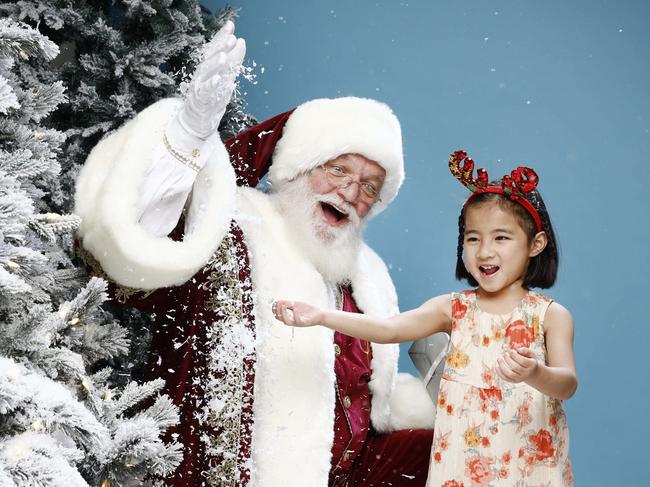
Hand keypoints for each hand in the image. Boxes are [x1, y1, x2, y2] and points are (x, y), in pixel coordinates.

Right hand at [177, 20, 245, 138]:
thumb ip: (233, 59)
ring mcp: (200, 86)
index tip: (231, 26)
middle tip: (231, 39)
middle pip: (210, 58)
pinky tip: (220, 80)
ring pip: (206, 73)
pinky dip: (212, 86)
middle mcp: (202, 73)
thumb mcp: (224, 75)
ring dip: (215, 64)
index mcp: (208, 66)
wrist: (198, 118)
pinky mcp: (201, 101)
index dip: (221, 36)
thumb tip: (241, 41)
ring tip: (224, 57)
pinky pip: (206, 92)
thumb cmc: (211, 94)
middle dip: (220, 47)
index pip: (214, 48)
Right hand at [272, 300, 324, 326]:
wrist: (320, 315)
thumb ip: (288, 303)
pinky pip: (298, 320)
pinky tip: (295, 308)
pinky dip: (295, 314)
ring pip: (286, 322)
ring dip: (284, 313)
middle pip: (280, 318)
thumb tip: (278, 301)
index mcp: (289, 317)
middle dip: (277, 310)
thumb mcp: (296, 305)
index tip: (275, 302)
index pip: (277, 315)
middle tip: (279, 303)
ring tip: (284, 305)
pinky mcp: (304, 323)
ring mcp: (297, 323)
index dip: (274, 309)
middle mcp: (291, 321)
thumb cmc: (307, 310)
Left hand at [496, 347, 538, 383]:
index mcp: (531, 365)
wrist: (531, 371)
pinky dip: (499, 372)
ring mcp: (520, 378)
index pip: (523, 361)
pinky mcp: (514, 381)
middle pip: (516, 367)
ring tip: (499, 358)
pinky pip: (506, 378)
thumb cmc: (528, 359)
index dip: (514, 355)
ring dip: (502, 366)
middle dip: (508, 359)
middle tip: (504, 353)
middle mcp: (526, 373)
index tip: (510, 350)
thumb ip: (525, 350)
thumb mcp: (530, 353)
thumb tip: (517, 349)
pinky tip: (497, 365)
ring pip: (510, 374)